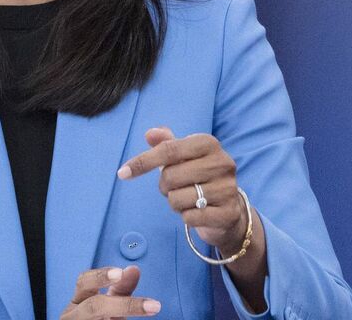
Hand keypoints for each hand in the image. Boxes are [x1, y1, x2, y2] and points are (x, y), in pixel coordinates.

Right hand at [60, 265, 160, 318]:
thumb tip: (133, 270)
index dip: (100, 276)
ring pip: (97, 319)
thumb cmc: (97, 319)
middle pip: (94, 306)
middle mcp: (73, 315)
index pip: (84, 282)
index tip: (120, 273)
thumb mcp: (110, 304)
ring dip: (127, 312)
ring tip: (152, 311)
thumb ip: (121, 288)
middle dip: (125, 305)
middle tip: (153, 306)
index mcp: (78, 301)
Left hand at [118, 127, 251, 252]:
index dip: (143, 161)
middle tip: (176, 187)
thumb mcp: (184, 157)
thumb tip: (150, 133)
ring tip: (189, 199)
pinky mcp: (227, 213)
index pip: (169, 150)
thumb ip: (166, 144)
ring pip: (177, 199)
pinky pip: (189, 217)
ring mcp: (227, 188)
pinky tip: (198, 212)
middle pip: (170, 176)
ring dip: (175, 203)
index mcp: (209, 143)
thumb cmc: (200, 177)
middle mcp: (222, 162)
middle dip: (165, 186)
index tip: (122, 173)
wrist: (229, 208)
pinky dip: (186, 217)